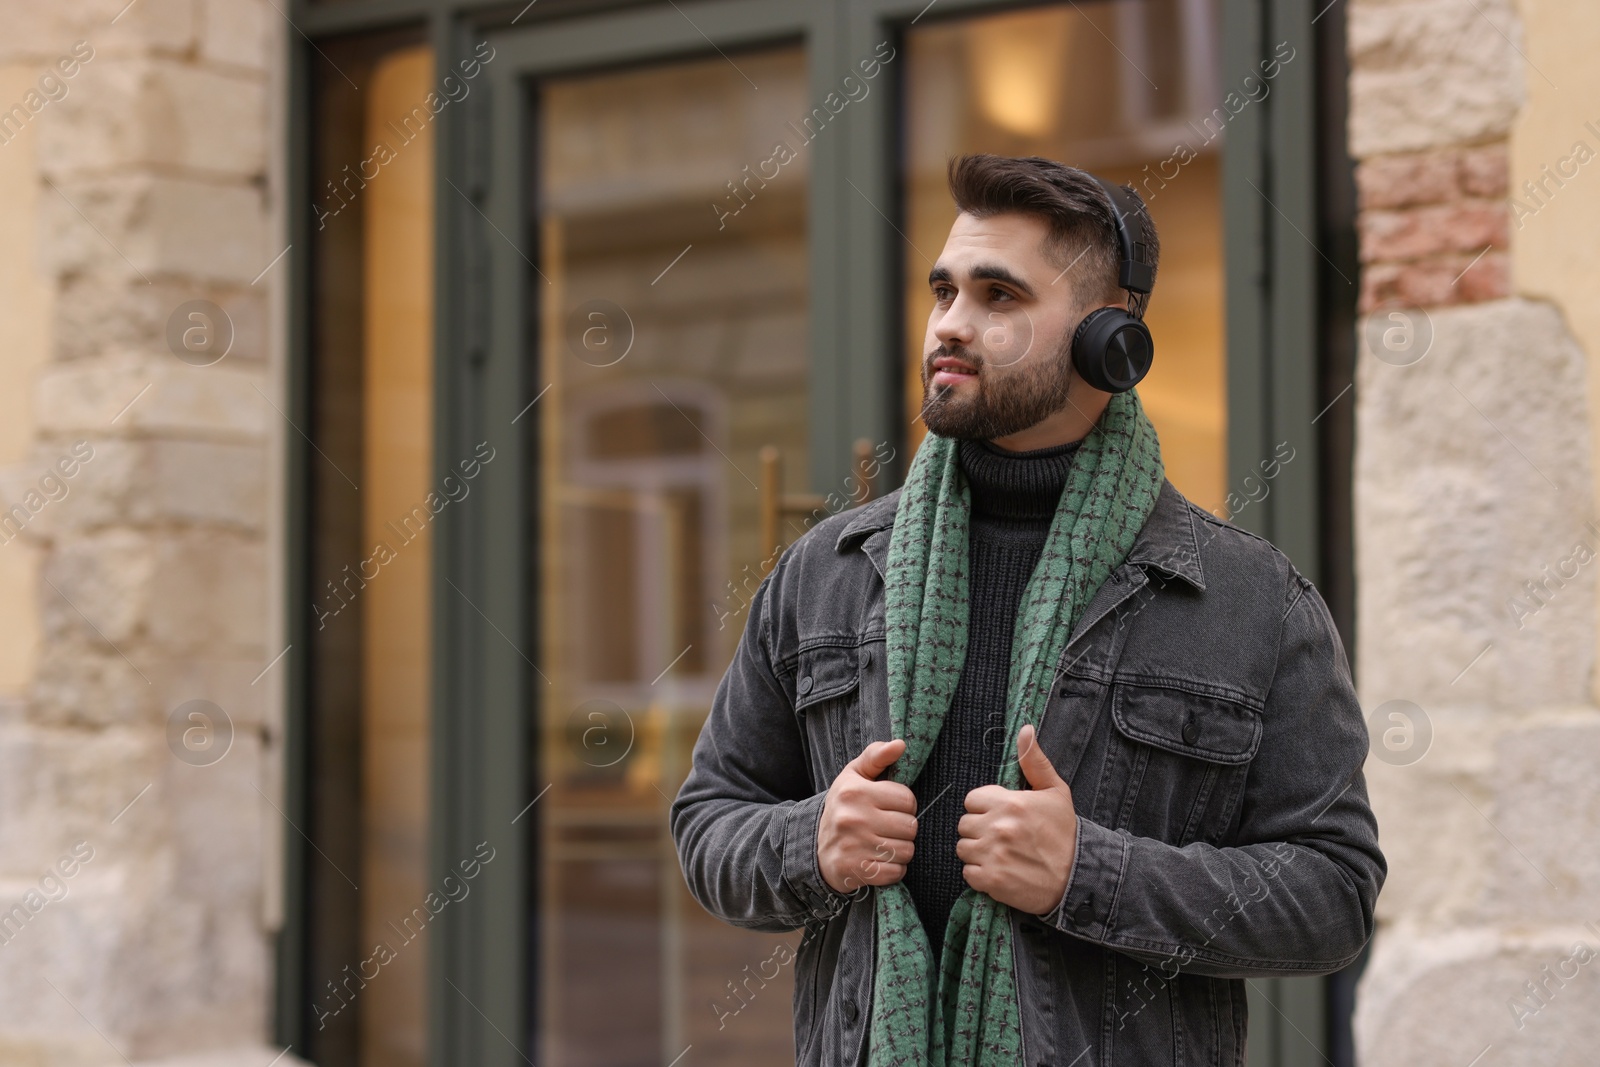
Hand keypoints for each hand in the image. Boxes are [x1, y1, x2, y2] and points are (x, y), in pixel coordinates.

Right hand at [818, 739, 917, 893]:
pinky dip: (893, 869)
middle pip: (910, 826)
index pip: (907, 799)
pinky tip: (880, 861)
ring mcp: (854, 846)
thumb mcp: (854, 776)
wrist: (814, 848)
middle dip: (904, 828)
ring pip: (906, 850)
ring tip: (884, 843)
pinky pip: (896, 872)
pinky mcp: (856, 870)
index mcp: (855, 792)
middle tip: (888, 827)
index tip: (890, 807)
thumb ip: (876, 756)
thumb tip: (900, 744)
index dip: (904, 805)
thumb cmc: (843, 807)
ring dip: (901, 850)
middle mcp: (854, 818)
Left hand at [957, 724, 1077, 914]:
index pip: (972, 799)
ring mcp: (993, 855)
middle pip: (964, 824)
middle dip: (979, 830)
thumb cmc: (1065, 833)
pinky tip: (999, 871)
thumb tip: (1025, 730)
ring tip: (1000, 854)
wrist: (1078, 877)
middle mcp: (998, 827)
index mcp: (1011, 803)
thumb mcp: (1055, 792)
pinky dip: (980, 875)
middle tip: (1001, 837)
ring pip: (963, 848)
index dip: (984, 808)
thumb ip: (1034, 761)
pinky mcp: (991, 880)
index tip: (999, 816)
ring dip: (977, 852)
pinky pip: (968, 873)